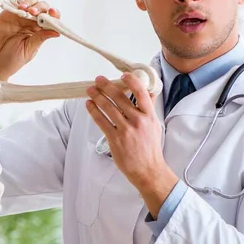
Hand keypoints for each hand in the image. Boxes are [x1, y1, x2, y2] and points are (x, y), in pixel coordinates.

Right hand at [0, 0, 60, 80]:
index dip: (53, 15)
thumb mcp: (28, 50)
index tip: (52, 13)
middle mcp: (31, 23)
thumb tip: (56, 32)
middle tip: (33, 13)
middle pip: (41, 8)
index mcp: (39, 32)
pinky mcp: (7, 13)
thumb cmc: (11, 61)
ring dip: (31, 2)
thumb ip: (40, 38)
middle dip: (40, 8)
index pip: (50, 20)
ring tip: (25, 8)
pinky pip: (15, 0)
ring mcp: (19, 17)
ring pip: (30, 2)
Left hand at [86, 73, 178, 216]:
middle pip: (119, 97)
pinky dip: (94, 111)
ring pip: (108, 108)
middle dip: (106, 86)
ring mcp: (125, 130)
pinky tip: (89, 105)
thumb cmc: (151, 148)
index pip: (140, 92)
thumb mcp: (154, 125)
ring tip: (90, 90)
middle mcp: (137, 120)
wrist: (148, 169)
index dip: (131, 81)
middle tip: (98, 80)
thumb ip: (150, 108)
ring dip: (97, 96)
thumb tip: (149, 92)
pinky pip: (101, 121)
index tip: (123, 75)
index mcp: (149, 115)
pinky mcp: (115, 139)